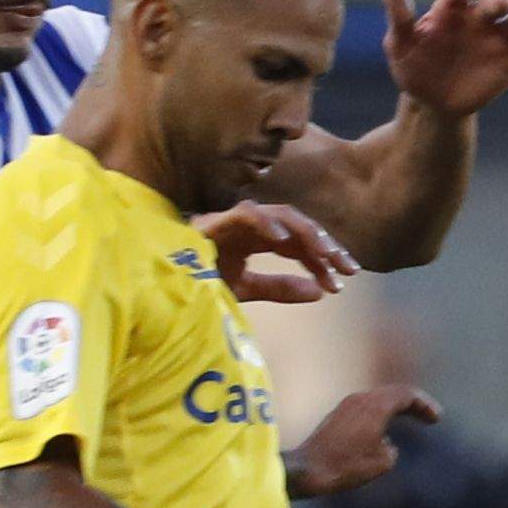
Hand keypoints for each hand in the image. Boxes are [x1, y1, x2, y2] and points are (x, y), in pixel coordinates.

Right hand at [196, 199, 359, 305]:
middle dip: (325, 245)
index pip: (300, 242)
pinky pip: (245, 214)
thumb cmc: (195, 282)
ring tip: (324, 255)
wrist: (159, 285)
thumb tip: (319, 293)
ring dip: (305, 233)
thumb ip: (280, 288)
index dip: (324, 259)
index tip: (344, 281)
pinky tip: (283, 241)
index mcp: (259, 237)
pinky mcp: (215, 220)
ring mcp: (234, 219)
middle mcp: (251, 225)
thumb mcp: (246, 288)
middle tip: (348, 269)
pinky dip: (265, 223)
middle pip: (298, 226)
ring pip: (280, 214)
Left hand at [287, 383, 439, 500]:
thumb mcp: (382, 462)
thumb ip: (391, 449)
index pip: (407, 395)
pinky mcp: (335, 417)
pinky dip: (380, 415)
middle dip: (413, 405)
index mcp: (375, 405)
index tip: (437, 419)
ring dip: (395, 409)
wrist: (308, 470)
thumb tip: (385, 444)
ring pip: (377, 400)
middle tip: (429, 417)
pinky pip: (364, 410)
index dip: (425, 405)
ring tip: (409, 418)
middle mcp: (360, 399)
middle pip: (393, 394)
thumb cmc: (345, 466)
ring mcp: (345, 406)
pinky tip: (383, 431)